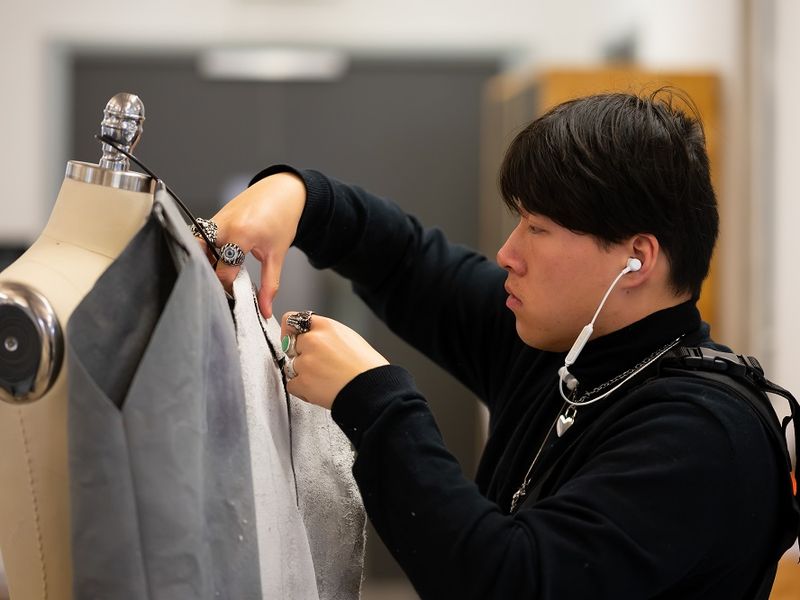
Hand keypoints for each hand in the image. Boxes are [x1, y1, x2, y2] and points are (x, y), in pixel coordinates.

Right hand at [204, 173, 305, 316]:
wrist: (282, 191)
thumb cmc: (282, 218)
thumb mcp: (278, 255)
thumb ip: (270, 285)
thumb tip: (265, 310)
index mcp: (241, 234)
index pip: (223, 272)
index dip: (228, 288)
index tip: (235, 296)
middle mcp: (223, 226)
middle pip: (204, 261)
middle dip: (211, 276)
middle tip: (223, 287)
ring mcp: (215, 220)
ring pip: (198, 249)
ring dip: (205, 263)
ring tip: (219, 272)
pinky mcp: (212, 218)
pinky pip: (201, 239)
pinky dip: (206, 252)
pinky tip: (217, 260)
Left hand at [281, 313, 388, 409]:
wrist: (373, 388)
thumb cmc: (367, 366)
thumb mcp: (349, 337)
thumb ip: (326, 334)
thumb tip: (312, 337)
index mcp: (325, 326)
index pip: (292, 319)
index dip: (290, 330)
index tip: (289, 337)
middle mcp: (313, 341)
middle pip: (290, 345)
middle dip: (300, 354)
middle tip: (318, 364)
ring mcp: (306, 362)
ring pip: (291, 366)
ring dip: (303, 373)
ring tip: (324, 378)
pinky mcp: (303, 383)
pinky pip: (292, 385)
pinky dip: (302, 390)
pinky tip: (319, 389)